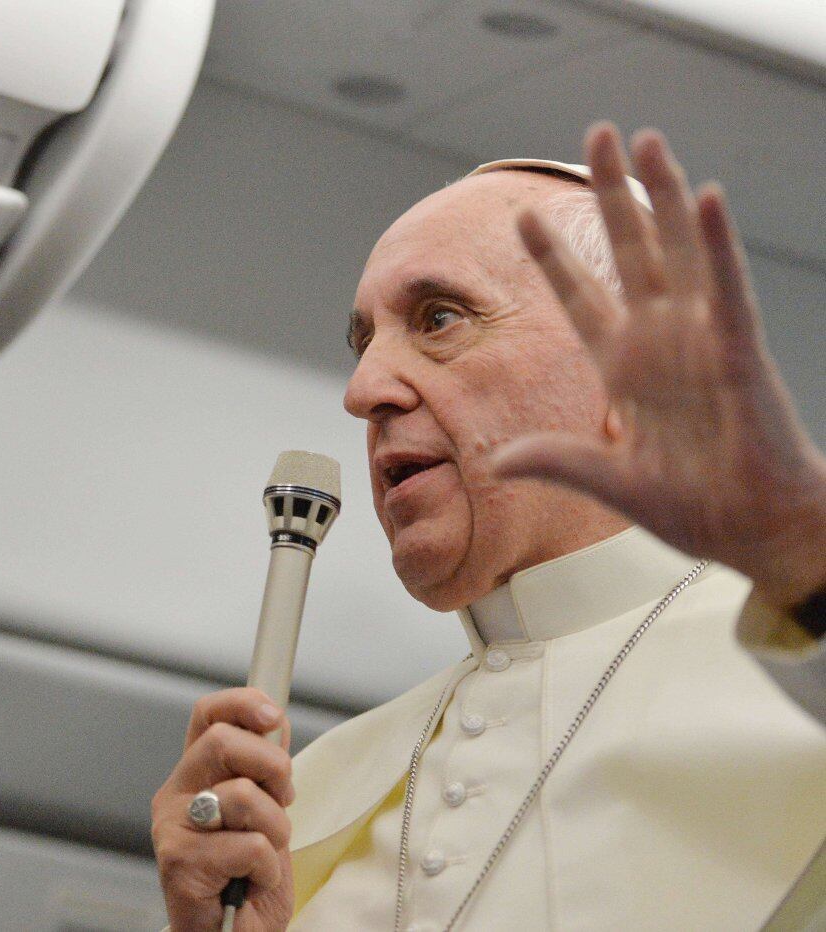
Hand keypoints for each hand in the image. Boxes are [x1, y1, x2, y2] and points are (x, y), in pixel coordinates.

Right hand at [151, 688, 295, 931]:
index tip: (272, 715)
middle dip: (272, 767)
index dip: (241, 703)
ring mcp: (173, 827)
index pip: (207, 715)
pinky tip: (251, 883)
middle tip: (282, 798)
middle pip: (222, 742)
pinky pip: (250, 846)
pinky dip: (266, 869)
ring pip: (243, 794)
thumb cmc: (246, 879)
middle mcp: (176, 794)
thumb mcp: (264, 813)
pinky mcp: (179, 862)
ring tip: (264, 855)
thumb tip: (275, 721)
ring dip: (274, 829)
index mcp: (195, 775)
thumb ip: (263, 770)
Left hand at [492, 122, 825, 607]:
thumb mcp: (607, 479)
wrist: (752, 532)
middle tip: (597, 134)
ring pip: (677, 249)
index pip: (581, 296)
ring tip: (643, 141)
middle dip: (611, 192)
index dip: (553, 256)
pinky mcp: (737, 351)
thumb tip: (496, 460)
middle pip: (628, 250)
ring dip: (661, 193)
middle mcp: (660, 341)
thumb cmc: (696, 505)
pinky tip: (704, 196)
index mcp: (625, 367)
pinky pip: (725, 287)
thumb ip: (553, 459)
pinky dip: (716, 243)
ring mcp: (699, 340)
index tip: (522, 216)